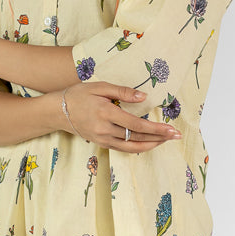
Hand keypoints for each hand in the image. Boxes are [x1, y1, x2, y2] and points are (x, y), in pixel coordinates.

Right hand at [62, 80, 181, 152]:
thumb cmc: (79, 95)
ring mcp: (103, 139)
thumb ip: (122, 92)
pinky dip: (138, 147)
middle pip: (137, 138)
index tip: (171, 129)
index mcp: (106, 113)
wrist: (58, 111)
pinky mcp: (102, 143)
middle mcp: (105, 130)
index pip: (136, 125)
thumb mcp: (99, 87)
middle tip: (176, 135)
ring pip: (132, 147)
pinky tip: (150, 143)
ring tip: (166, 140)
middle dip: (159, 137)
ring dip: (151, 144)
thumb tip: (143, 97)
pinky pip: (124, 148)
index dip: (155, 128)